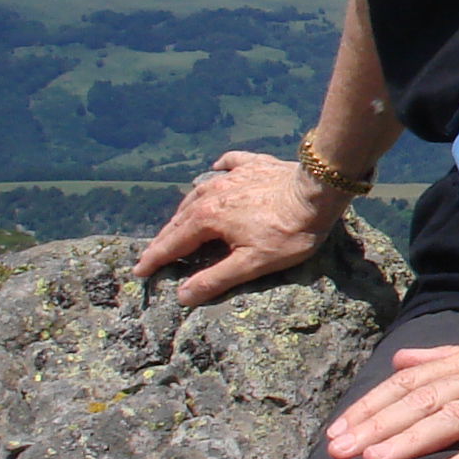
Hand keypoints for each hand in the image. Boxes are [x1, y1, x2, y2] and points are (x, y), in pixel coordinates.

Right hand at [133, 150, 344, 305]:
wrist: (319, 191)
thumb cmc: (288, 232)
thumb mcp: (252, 264)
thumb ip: (215, 279)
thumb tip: (182, 295)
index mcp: (207, 218)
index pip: (172, 243)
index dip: (154, 259)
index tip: (138, 271)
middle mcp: (212, 192)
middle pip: (180, 218)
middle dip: (165, 237)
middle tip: (153, 253)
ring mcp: (233, 175)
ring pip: (198, 191)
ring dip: (185, 208)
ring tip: (179, 219)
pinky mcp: (254, 164)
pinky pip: (229, 164)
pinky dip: (218, 169)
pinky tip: (215, 169)